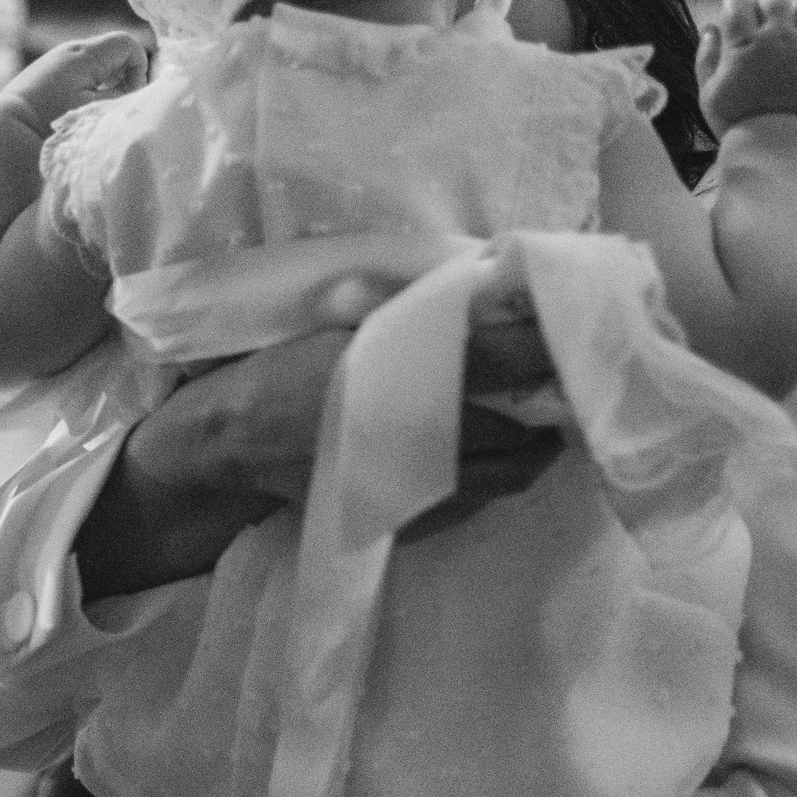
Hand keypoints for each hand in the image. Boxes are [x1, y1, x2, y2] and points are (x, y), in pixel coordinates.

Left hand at [0, 32, 149, 132]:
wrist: (9, 127)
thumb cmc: (53, 120)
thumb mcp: (95, 110)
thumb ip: (121, 95)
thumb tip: (133, 89)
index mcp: (85, 54)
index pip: (128, 43)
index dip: (138, 67)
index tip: (128, 94)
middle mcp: (72, 49)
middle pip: (114, 50)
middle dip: (123, 75)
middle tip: (114, 103)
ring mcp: (59, 58)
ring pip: (99, 61)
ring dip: (107, 81)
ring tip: (97, 106)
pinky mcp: (50, 70)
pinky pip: (82, 69)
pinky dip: (90, 83)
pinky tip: (81, 105)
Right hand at [79, 319, 562, 595]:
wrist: (234, 443)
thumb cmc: (280, 372)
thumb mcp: (332, 323)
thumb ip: (396, 305)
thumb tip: (471, 281)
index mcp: (401, 376)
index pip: (500, 356)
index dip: (542, 343)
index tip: (563, 326)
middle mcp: (420, 434)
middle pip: (522, 421)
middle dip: (548, 398)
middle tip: (561, 374)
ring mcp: (420, 484)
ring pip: (513, 469)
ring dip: (537, 443)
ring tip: (542, 418)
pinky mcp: (414, 515)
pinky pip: (483, 497)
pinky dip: (503, 472)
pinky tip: (501, 451)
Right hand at [696, 0, 796, 130]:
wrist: (782, 152)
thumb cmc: (737, 124)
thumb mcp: (707, 93)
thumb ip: (706, 57)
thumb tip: (711, 28)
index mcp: (744, 46)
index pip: (737, 0)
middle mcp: (780, 40)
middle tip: (755, 1)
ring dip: (791, 10)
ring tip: (783, 21)